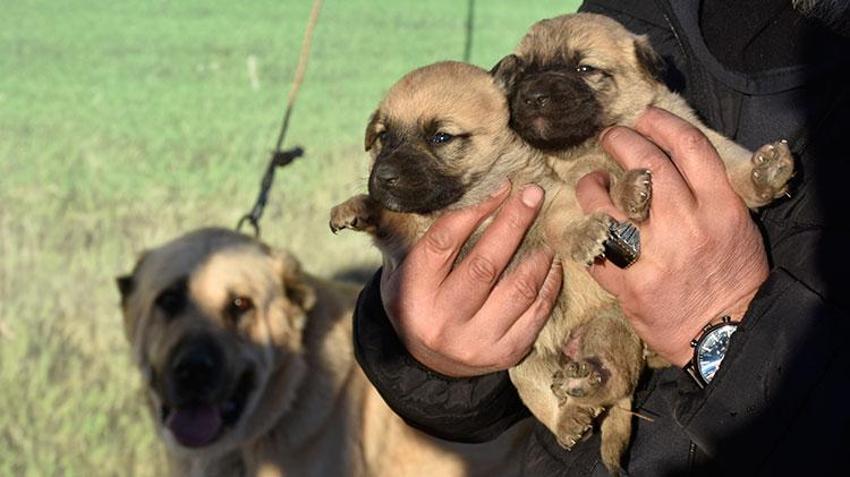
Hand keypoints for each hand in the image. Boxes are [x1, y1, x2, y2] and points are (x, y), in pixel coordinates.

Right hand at [380, 183, 562, 376]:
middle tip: (534, 194)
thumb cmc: (418, 300)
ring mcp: (476, 341)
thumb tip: (472, 192)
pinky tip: (551, 263)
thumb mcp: (402, 270)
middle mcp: (443, 320)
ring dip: (538, 254)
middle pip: (485, 264)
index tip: (501, 186)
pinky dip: (549, 284)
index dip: (475, 209)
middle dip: (513, 223)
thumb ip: (427, 236)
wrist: (426, 362)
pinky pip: (536, 313)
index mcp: (413, 293)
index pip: (444, 241)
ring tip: (547, 231)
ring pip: (518, 289)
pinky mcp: (505, 353)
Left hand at [575, 107, 768, 366]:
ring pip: (608, 204)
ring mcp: (653, 255)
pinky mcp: (629, 283)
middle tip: (609, 138)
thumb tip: (672, 160)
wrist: (724, 335)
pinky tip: (584, 223)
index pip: (688, 147)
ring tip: (592, 181)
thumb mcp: (737, 226)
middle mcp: (685, 224)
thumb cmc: (733, 277)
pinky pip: (594, 247)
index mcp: (720, 207)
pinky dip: (584, 231)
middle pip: (644, 165)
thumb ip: (708, 193)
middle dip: (621, 142)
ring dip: (592, 185)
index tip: (645, 117)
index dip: (661, 123)